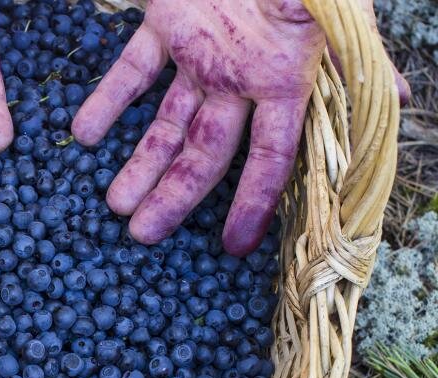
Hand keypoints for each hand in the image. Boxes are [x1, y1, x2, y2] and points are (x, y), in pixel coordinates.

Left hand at [72, 0, 407, 255]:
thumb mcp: (340, 11)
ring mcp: (200, 53)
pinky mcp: (166, 23)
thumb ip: (361, 57)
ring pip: (165, 120)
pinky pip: (132, 70)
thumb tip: (399, 99)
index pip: (268, 157)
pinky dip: (108, 99)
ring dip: (139, 162)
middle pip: (204, 151)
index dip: (252, 202)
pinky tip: (84, 133)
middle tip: (140, 236)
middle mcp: (238, 77)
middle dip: (173, 195)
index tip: (234, 247)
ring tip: (111, 202)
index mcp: (283, 80)